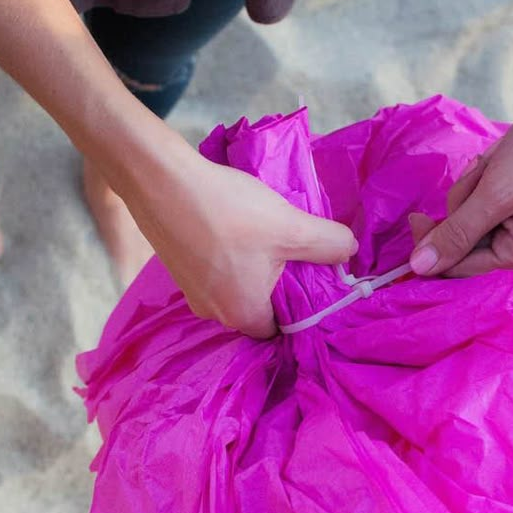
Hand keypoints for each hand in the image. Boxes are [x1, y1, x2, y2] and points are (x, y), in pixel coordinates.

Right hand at [112, 122, 356, 338]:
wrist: (162, 181)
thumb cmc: (231, 213)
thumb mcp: (293, 227)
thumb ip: (329, 244)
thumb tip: (350, 252)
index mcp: (245, 316)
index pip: (281, 330)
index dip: (299, 311)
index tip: (311, 285)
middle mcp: (215, 315)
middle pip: (257, 312)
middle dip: (275, 289)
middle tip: (292, 258)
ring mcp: (192, 294)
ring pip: (234, 291)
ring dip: (251, 272)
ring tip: (266, 242)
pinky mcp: (178, 271)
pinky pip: (214, 275)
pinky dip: (228, 260)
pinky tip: (235, 232)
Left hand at [409, 90, 512, 278]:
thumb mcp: (492, 193)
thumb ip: (455, 233)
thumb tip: (420, 267)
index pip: (465, 265)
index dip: (436, 244)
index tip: (415, 218)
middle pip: (474, 242)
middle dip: (467, 204)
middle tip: (482, 170)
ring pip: (482, 222)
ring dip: (478, 189)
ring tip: (498, 162)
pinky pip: (498, 208)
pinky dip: (491, 185)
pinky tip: (502, 164)